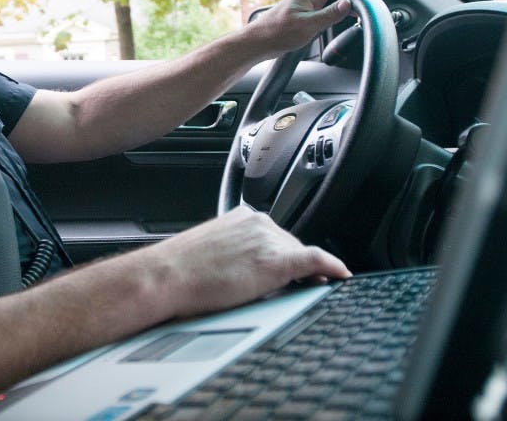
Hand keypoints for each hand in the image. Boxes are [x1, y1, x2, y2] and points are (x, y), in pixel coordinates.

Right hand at [138, 205, 351, 317]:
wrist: (165, 277)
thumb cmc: (178, 271)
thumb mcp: (211, 251)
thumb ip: (235, 251)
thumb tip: (248, 270)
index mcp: (242, 216)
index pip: (275, 236)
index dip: (285, 256)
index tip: (295, 270)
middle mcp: (258, 222)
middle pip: (291, 246)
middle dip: (293, 267)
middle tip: (294, 289)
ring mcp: (268, 239)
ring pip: (301, 257)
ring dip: (304, 274)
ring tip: (301, 290)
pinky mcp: (276, 261)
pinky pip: (315, 260)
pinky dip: (332, 266)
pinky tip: (341, 275)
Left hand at [247, 0, 372, 54]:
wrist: (258, 42)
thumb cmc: (278, 34)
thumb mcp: (308, 26)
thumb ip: (330, 14)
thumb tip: (348, 3)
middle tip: (368, 4)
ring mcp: (305, 3)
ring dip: (346, 1)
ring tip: (359, 11)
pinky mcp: (303, 13)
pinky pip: (324, 6)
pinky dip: (336, 9)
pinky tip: (340, 18)